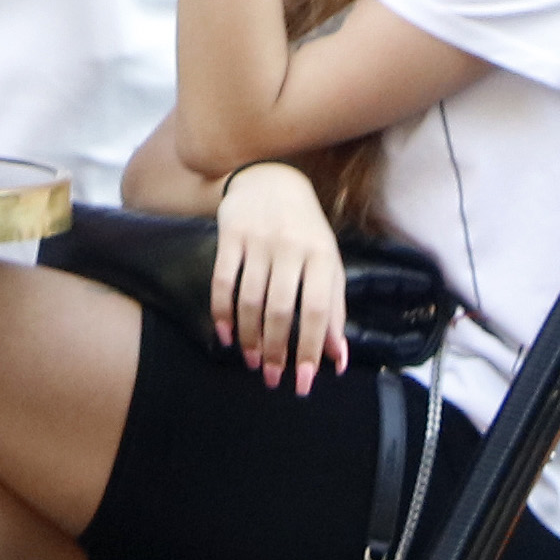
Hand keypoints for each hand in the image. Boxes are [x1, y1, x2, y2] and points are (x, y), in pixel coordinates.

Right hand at [206, 160, 351, 389]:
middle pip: (281, 309)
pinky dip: (222, 312)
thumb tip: (337, 360)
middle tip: (271, 378)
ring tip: (251, 361)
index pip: (318, 310)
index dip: (310, 348)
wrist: (272, 178)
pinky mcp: (231, 235)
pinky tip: (226, 335)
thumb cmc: (306, 231)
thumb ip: (334, 310)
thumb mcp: (327, 263)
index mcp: (322, 257)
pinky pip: (222, 280)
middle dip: (275, 350)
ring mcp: (259, 241)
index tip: (303, 381)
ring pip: (250, 299)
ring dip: (249, 337)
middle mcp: (292, 248)